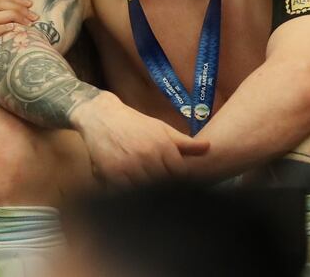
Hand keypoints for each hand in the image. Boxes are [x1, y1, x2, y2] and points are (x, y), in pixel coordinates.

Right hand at [71, 92, 208, 185]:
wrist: (101, 116)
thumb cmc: (134, 123)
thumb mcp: (161, 128)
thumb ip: (184, 142)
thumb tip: (208, 148)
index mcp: (162, 146)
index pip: (180, 174)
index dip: (178, 179)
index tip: (173, 178)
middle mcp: (148, 157)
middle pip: (163, 184)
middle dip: (162, 185)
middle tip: (157, 182)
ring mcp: (130, 166)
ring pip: (145, 189)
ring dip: (145, 189)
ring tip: (141, 181)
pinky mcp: (112, 173)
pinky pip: (126, 191)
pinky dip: (128, 190)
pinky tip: (127, 182)